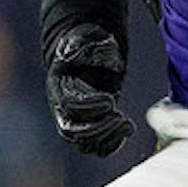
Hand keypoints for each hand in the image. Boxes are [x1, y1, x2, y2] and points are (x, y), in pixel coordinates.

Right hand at [45, 22, 133, 155]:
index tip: (111, 100)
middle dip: (99, 128)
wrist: (89, 53)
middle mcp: (63, 109)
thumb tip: (79, 53)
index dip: (89, 106)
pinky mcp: (91, 127)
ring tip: (128, 124)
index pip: (69, 106)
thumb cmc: (86, 44)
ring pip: (86, 145)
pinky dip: (113, 144)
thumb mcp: (83, 38)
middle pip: (74, 132)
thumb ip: (80, 44)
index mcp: (59, 87)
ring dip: (108, 138)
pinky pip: (98, 148)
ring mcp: (77, 121)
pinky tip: (127, 130)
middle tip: (121, 117)